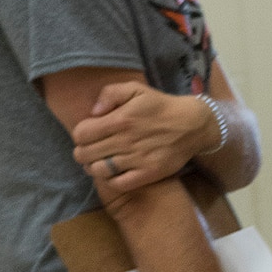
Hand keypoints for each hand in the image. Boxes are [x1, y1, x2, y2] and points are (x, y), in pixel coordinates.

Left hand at [73, 80, 219, 194]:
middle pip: (85, 154)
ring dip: (93, 167)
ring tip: (99, 162)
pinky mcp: (148, 174)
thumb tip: (93, 112)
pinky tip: (113, 173)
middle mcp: (126, 141)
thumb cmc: (160, 106)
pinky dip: (110, 180)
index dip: (79, 135)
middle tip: (89, 150)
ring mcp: (137, 159)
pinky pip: (119, 183)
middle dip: (82, 152)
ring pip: (98, 170)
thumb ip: (110, 94)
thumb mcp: (135, 88)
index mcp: (119, 120)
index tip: (86, 134)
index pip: (81, 134)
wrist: (192, 125)